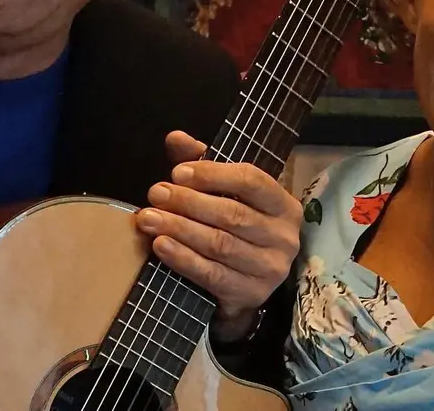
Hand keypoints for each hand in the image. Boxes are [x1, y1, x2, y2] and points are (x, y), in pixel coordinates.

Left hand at [135, 130, 301, 335]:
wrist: (245, 284)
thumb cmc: (235, 228)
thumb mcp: (224, 193)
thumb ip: (202, 163)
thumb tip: (175, 138)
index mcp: (283, 204)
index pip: (251, 181)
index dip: (213, 175)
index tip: (177, 172)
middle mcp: (285, 236)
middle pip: (232, 214)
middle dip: (188, 203)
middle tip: (155, 194)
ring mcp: (271, 268)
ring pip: (220, 244)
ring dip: (180, 229)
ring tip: (149, 219)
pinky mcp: (252, 294)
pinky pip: (212, 274)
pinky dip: (183, 259)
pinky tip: (161, 246)